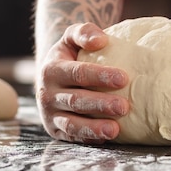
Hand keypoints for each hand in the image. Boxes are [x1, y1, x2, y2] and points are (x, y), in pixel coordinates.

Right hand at [35, 22, 130, 143]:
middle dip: (100, 104)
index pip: (77, 73)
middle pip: (76, 100)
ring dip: (94, 127)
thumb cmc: (70, 55)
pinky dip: (89, 139)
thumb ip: (84, 32)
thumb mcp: (70, 38)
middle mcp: (46, 94)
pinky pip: (72, 137)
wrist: (52, 77)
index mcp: (51, 70)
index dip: (99, 76)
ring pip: (72, 124)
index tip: (123, 78)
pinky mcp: (56, 131)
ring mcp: (50, 115)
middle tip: (124, 107)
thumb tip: (101, 39)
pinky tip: (107, 138)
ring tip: (115, 129)